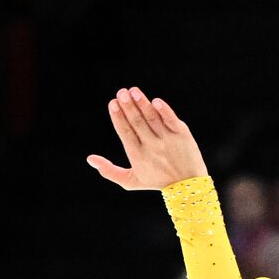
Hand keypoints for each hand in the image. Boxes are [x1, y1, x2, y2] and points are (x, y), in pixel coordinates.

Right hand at [87, 87, 207, 189]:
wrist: (188, 187)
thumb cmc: (157, 181)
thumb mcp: (131, 181)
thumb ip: (110, 171)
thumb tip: (89, 159)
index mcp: (138, 155)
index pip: (126, 132)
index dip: (119, 117)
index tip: (113, 103)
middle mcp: (152, 147)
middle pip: (138, 123)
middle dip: (128, 106)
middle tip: (121, 92)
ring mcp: (168, 141)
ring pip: (153, 119)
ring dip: (143, 104)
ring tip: (134, 91)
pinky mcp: (183, 136)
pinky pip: (172, 121)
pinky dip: (164, 111)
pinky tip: (156, 101)